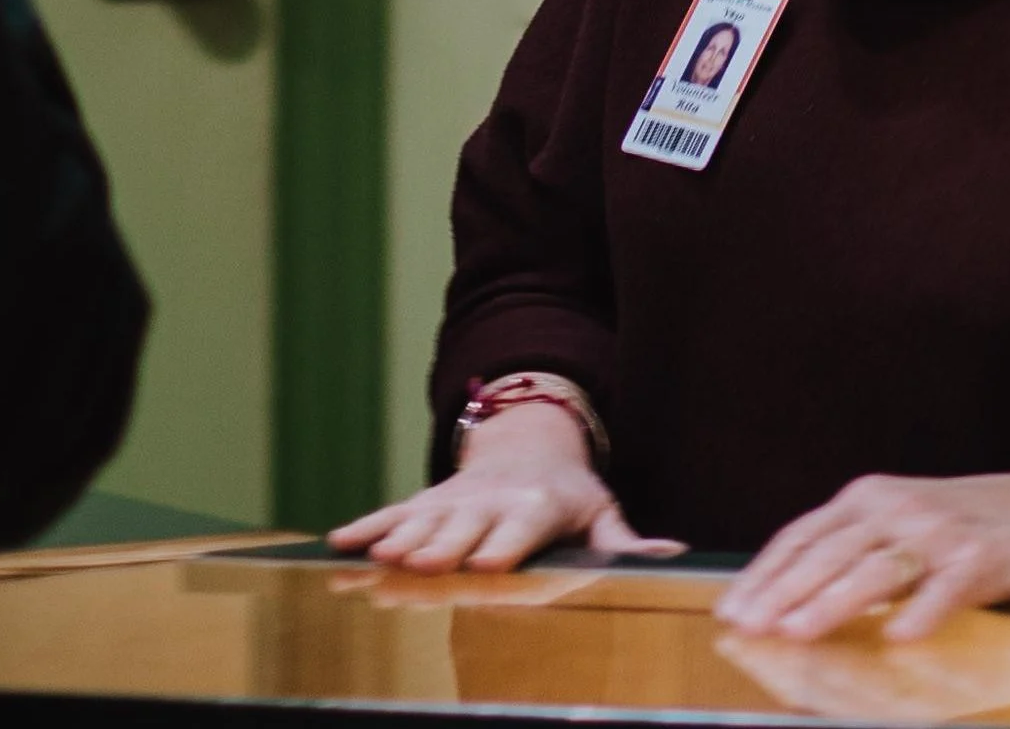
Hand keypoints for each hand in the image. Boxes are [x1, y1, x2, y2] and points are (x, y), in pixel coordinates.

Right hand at [326, 404, 682, 573]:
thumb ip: (625, 542)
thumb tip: (672, 555)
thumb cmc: (569, 495)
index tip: (487, 565)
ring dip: (393, 542)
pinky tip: (337, 550)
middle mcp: (489, 502)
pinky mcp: (424, 503)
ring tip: (370, 562)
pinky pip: (390, 516)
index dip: (505, 545)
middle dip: (439, 547)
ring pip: (420, 522)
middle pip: (462, 528)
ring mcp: (452, 501)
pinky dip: (364, 531)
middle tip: (418, 567)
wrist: (525, 443)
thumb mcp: (601, 511)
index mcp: (536, 506)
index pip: (520, 528)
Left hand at [714, 468, 1009, 641]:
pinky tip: (899, 639)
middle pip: (827, 554)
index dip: (763, 573)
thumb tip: (788, 594)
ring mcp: (939, 532)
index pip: (801, 536)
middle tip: (749, 628)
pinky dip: (920, 615)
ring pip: (874, 572)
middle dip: (782, 593)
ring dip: (831, 604)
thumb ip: (852, 545)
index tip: (731, 608)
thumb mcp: (901, 519)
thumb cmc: (967, 522)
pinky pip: (944, 591)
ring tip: (797, 633)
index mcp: (868, 497)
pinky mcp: (981, 560)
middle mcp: (897, 507)